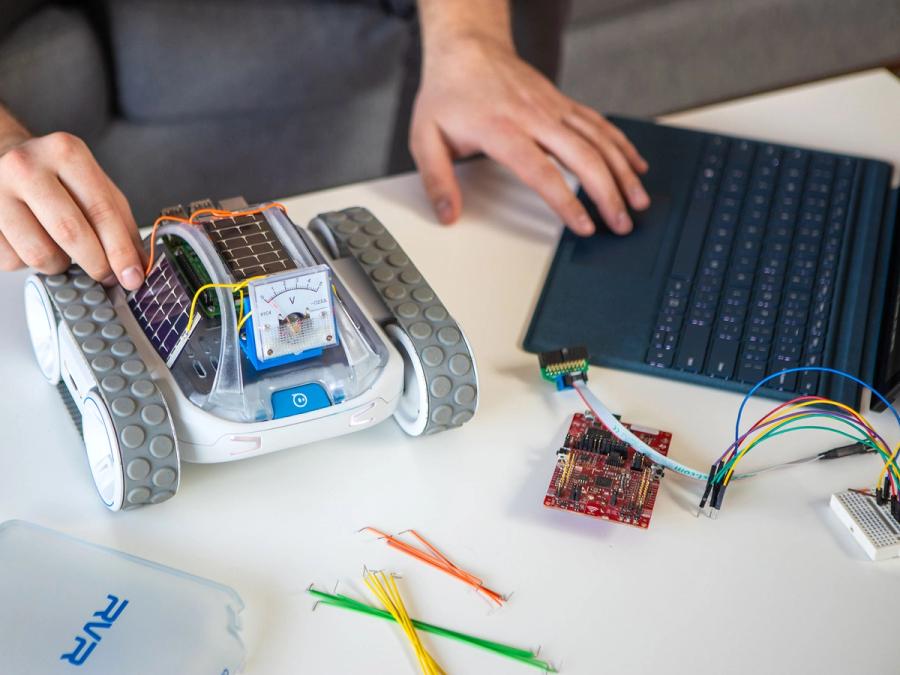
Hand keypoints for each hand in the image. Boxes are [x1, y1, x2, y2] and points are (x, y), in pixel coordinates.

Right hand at [0, 131, 145, 288]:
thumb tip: (138, 266)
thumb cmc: (56, 175)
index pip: (101, 211)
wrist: (2, 156)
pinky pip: (13, 260)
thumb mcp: (95, 185)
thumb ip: (120, 222)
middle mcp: (27, 166)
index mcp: (66, 152)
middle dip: (96, 264)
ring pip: (39, 254)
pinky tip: (32, 242)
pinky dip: (29, 263)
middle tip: (106, 276)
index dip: (121, 251)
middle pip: (70, 233)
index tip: (132, 277)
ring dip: (60, 265)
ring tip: (62, 251)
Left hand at [410, 35, 648, 235]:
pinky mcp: (563, 104)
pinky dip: (622, 145)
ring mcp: (553, 109)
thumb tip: (448, 215)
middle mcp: (534, 117)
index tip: (583, 225)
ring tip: (638, 201)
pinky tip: (636, 165)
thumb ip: (436, 179)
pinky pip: (600, 125)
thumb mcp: (424, 137)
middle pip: (583, 157)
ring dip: (624, 172)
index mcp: (501, 129)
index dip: (566, 200)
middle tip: (621, 224)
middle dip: (608, 193)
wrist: (467, 48)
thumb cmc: (447, 94)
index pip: (541, 171)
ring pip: (599, 140)